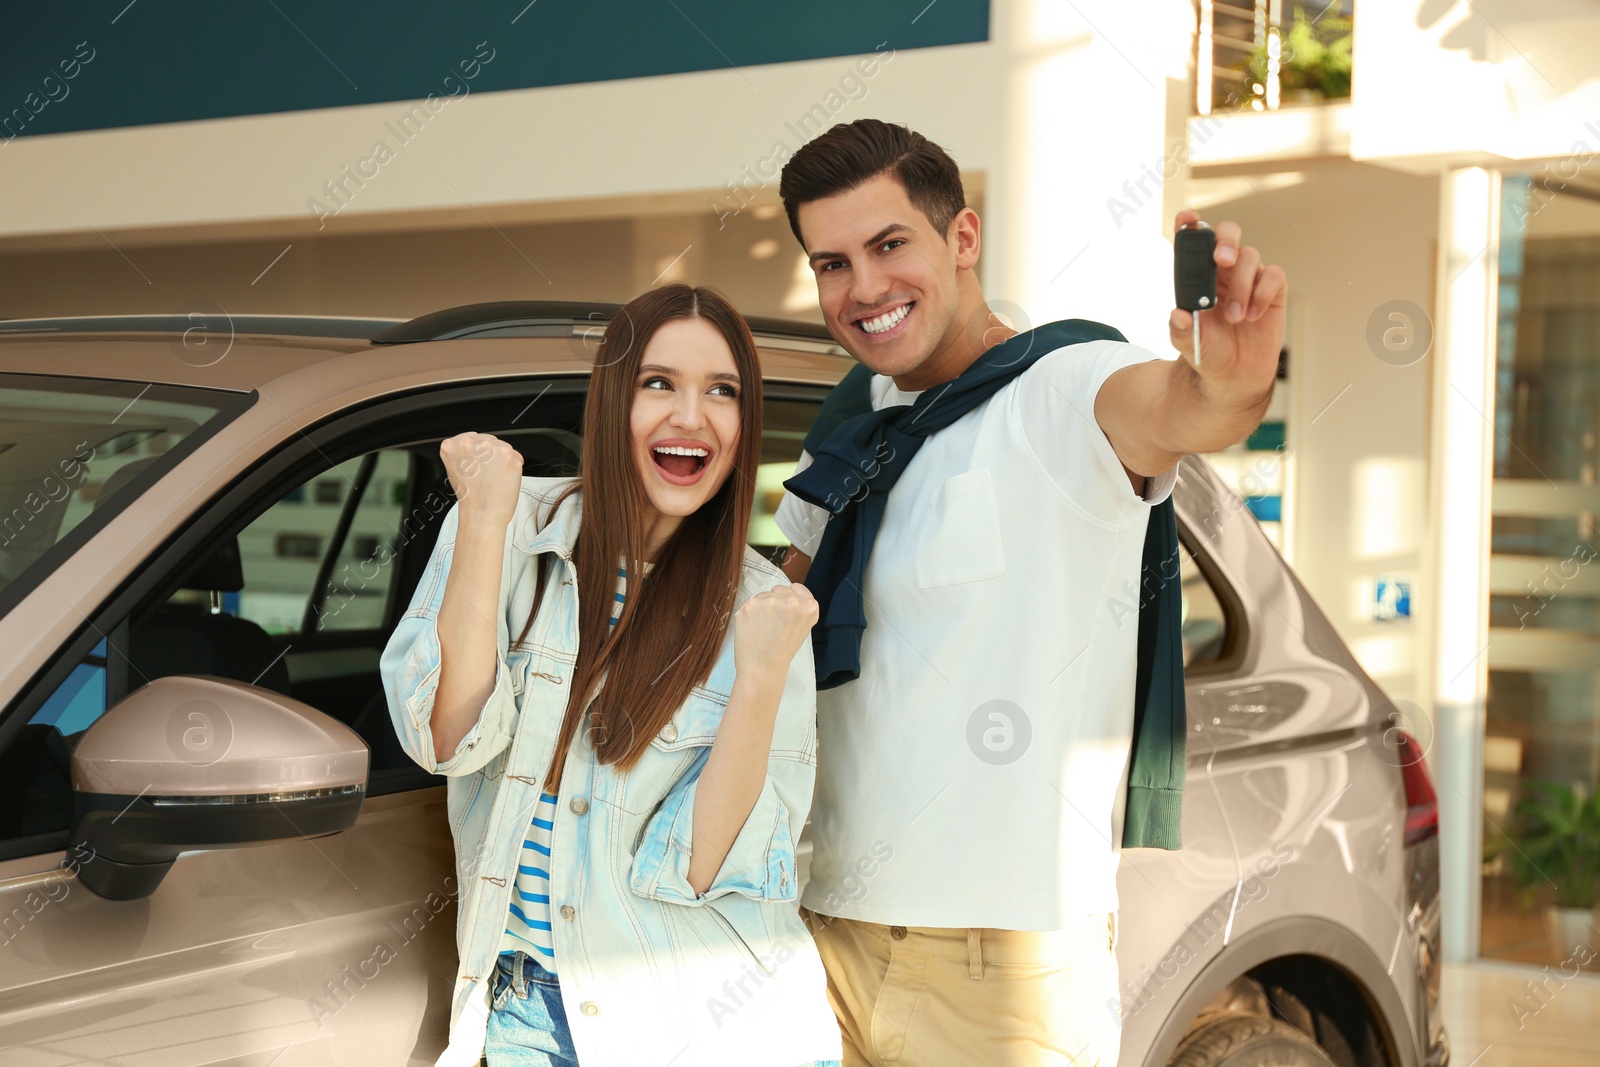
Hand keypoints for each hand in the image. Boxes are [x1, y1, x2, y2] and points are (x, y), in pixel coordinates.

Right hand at [441, 432, 521, 527]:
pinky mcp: (509, 455)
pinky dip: (513, 468)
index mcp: (452, 445)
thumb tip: (476, 448)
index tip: (477, 464)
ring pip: (503, 447)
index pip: (471, 438)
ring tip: (493, 478)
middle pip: (488, 440)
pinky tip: (503, 479)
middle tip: (486, 475)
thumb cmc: (470, 498)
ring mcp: (491, 447)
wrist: (481, 514)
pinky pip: (516, 456)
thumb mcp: (455, 469)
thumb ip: (463, 453)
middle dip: (490, 455)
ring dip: (502, 461)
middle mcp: (471, 442)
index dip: (478, 453)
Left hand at [733, 584, 817, 684]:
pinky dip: (748, 614)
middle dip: (774, 602)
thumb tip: (785, 595)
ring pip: (762, 595)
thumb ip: (798, 609)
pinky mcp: (750, 605)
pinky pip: (748, 603)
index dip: (789, 599)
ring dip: (760, 608)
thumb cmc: (782, 651)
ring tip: (763, 628)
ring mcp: (770, 601)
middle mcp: (792, 601)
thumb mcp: (802, 627)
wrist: (763, 668)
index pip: (797, 588)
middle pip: (778, 589)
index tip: (784, 611)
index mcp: (809, 606)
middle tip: (773, 624)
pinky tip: (752, 628)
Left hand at [1168, 209, 1286, 387]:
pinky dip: (1262, 294)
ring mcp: (1250, 277)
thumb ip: (1180, 329)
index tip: (1187, 219)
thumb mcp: (1187, 343)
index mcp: (1199, 276)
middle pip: (1228, 234)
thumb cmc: (1208, 350)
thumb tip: (1177, 314)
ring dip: (1242, 287)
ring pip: (1250, 256)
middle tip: (1222, 260)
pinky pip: (1273, 275)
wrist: (1234, 374)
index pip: (1194, 241)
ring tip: (1234, 318)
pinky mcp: (1272, 289)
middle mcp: (1224, 271)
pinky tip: (1252, 317)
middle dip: (1226, 240)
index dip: (1190, 225)